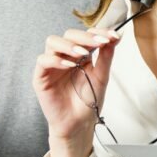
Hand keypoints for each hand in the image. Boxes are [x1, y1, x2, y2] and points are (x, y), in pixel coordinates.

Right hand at [33, 27, 120, 156]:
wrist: (79, 124)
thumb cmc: (88, 101)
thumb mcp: (101, 77)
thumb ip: (106, 57)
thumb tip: (115, 37)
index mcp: (80, 54)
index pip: (85, 35)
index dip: (98, 32)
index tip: (113, 36)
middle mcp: (65, 56)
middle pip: (69, 34)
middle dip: (85, 37)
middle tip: (100, 42)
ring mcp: (52, 65)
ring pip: (53, 42)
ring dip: (69, 45)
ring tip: (83, 53)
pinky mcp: (41, 77)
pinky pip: (43, 61)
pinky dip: (56, 60)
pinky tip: (70, 66)